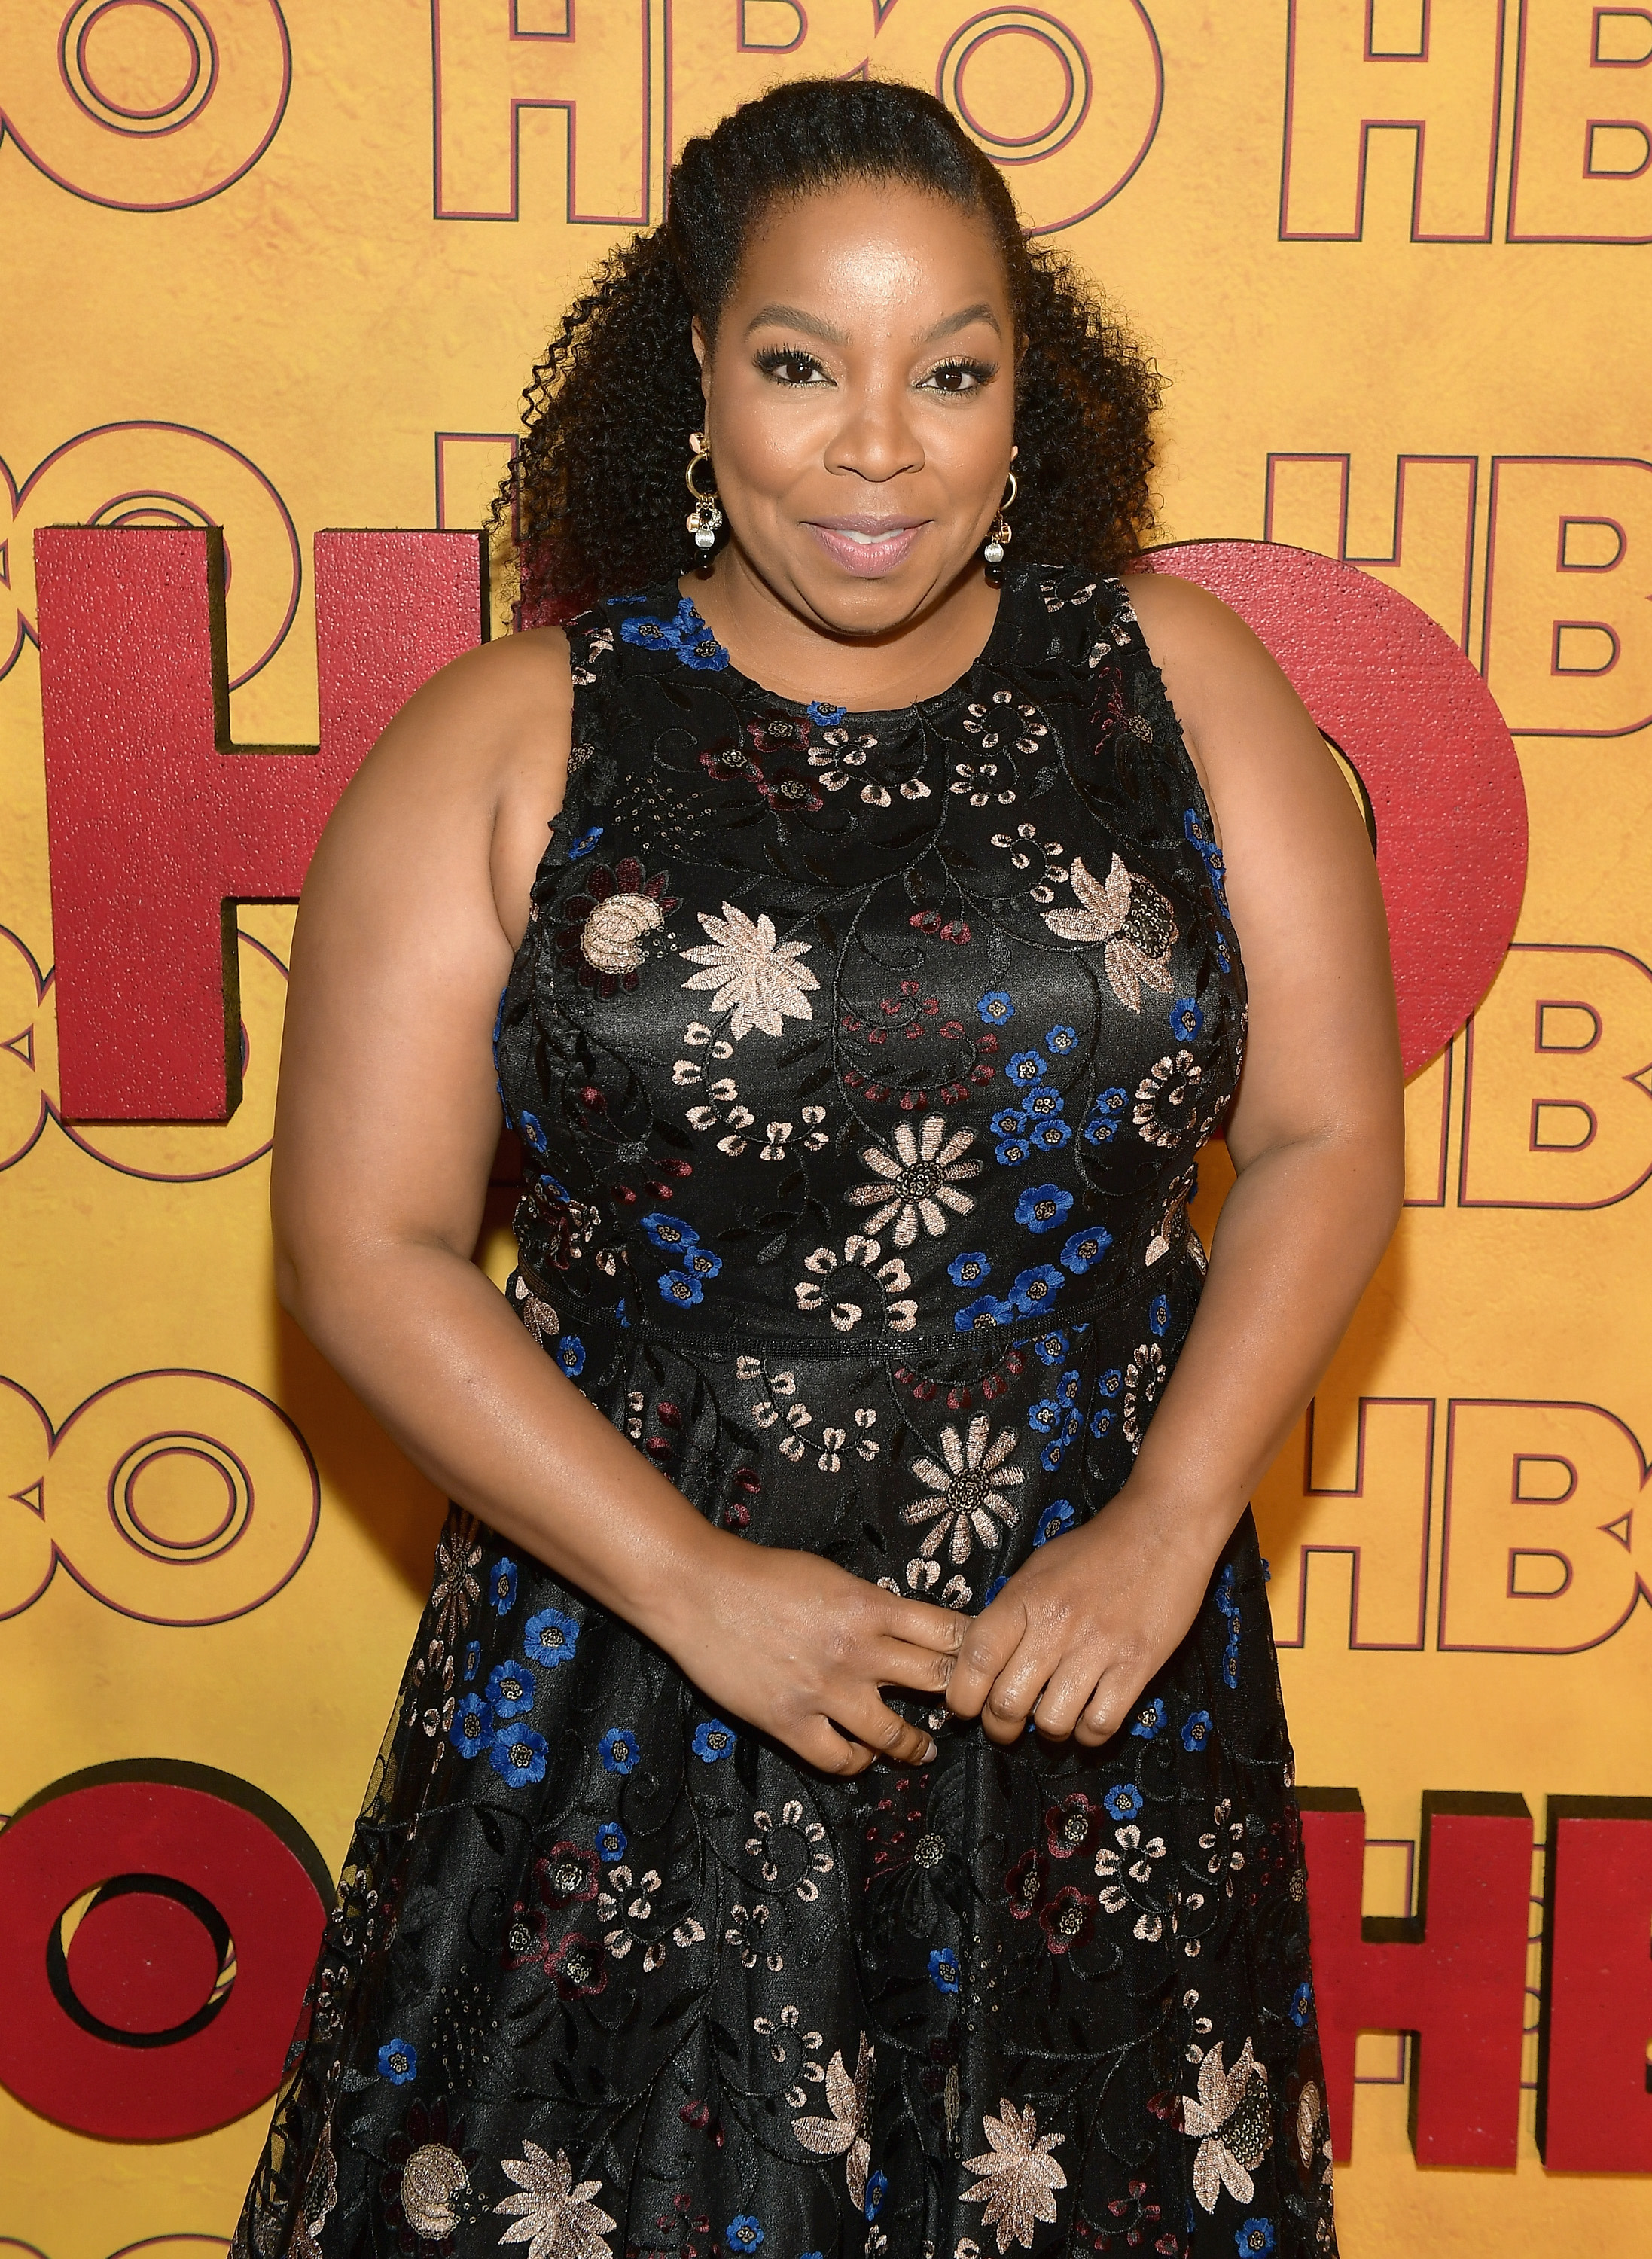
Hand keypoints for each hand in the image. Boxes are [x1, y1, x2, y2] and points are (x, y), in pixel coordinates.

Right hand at [655, 1536, 964, 1775]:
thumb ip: (869, 1604)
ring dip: (915, 1745)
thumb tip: (903, 1626)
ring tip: (922, 1749)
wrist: (697, 1590)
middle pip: (935, 1681)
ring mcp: (825, 1692)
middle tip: (962, 1708)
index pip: (949, 1632)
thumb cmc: (760, 1575)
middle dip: (955, 1696)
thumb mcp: (830, 1575)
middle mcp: (858, 1652)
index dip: (972, 1647)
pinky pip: (839, 1760)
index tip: (980, 1657)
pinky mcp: (790, 1723)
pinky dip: (857, 1763)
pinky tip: (859, 1756)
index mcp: (869, 1606)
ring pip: (895, 1735)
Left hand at [946, 1488, 1219, 1745]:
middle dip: (1001, 1727)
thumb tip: (983, 1662)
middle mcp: (1056, 1625)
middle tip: (1007, 1725)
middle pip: (1008, 1703)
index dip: (961, 1695)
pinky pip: (1101, 1724)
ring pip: (1053, 1722)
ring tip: (1054, 1716)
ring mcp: (1098, 1647)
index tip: (965, 1707)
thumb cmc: (1094, 1549)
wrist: (1161, 1528)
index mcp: (1024, 1598)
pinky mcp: (1138, 1665)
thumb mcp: (1038, 1569)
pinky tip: (1088, 1718)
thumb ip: (1011, 1613)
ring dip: (1048, 1731)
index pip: (976, 1659)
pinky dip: (1089, 1734)